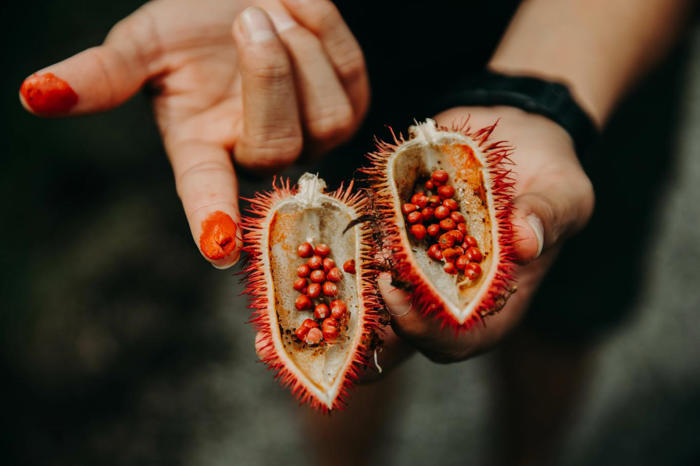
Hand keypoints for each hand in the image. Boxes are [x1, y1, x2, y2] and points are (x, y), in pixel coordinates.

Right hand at [19, 0, 368, 267]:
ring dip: (299, 49)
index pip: (206, 193)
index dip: (210, 218)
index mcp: (202, 148)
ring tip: (269, 11)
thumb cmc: (190, 25)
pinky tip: (298, 10)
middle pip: (277, 149)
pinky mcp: (349, 106)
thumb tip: (37, 94)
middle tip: (249, 20)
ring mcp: (311, 135)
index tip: (218, 251)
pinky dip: (323, 28)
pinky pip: (349, 75)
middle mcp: (258, 152)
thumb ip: (101, 76)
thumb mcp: (143, 46)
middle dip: (267, 77)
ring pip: (327, 116)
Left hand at [363, 105, 594, 378]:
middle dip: (374, 315)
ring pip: (378, 292)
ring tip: (343, 250)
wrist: (519, 134)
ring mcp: (423, 262)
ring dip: (353, 280)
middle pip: (405, 327)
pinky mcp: (402, 231)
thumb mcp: (564, 193)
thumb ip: (548, 216)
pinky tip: (339, 220)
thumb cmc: (550, 173)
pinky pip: (369, 244)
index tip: (398, 296)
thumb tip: (526, 241)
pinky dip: (353, 237)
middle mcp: (452, 288)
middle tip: (357, 278)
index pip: (456, 341)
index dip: (424, 332)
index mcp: (496, 300)